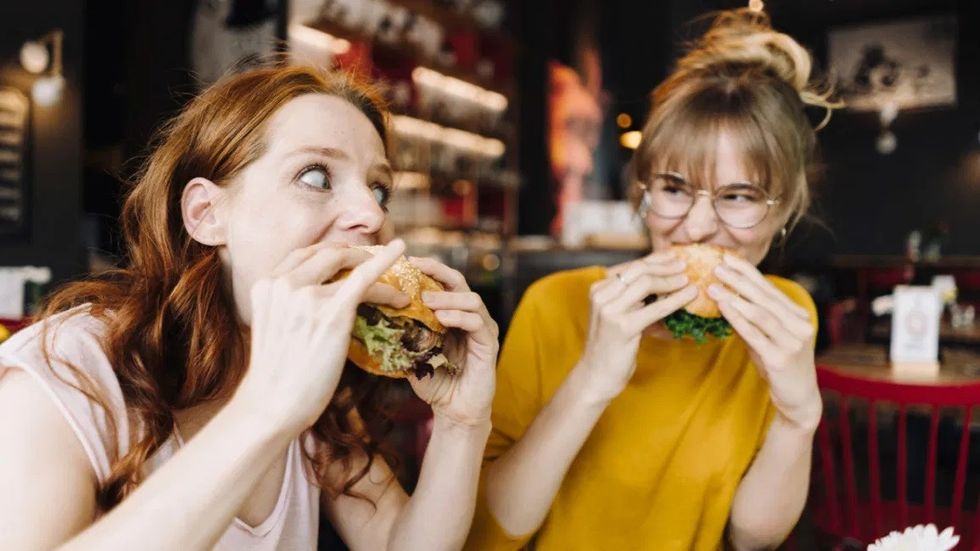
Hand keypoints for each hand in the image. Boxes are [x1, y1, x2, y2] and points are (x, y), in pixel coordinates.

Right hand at [234, 240, 408, 433]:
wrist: (273, 404)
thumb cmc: (276, 375)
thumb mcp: (272, 327)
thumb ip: (288, 306)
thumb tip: (314, 302)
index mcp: (266, 285)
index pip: (303, 255)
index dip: (329, 252)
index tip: (347, 256)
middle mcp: (284, 284)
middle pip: (327, 254)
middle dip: (354, 255)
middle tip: (374, 260)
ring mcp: (307, 296)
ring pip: (351, 266)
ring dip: (376, 266)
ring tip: (396, 274)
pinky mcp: (333, 312)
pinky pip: (365, 279)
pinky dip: (385, 263)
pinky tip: (400, 252)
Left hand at [407, 257, 497, 428]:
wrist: (454, 412)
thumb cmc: (435, 384)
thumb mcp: (414, 355)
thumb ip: (404, 336)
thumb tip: (376, 318)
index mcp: (454, 315)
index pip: (444, 282)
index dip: (428, 270)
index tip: (406, 262)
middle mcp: (471, 317)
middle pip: (459, 281)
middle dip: (437, 272)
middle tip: (415, 268)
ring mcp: (483, 329)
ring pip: (471, 299)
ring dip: (446, 297)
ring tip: (424, 301)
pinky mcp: (489, 345)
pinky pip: (477, 323)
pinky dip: (459, 317)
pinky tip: (442, 319)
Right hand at [577, 251, 697, 401]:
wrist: (596, 375)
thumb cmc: (611, 346)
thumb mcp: (618, 315)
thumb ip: (634, 298)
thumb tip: (665, 280)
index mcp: (598, 288)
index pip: (631, 266)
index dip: (655, 259)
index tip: (674, 257)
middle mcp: (600, 295)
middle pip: (638, 270)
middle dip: (665, 266)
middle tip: (685, 266)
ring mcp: (609, 310)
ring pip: (646, 283)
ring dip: (672, 280)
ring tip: (689, 280)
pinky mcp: (623, 326)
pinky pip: (656, 308)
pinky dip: (676, 299)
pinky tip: (690, 295)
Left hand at [709, 254, 821, 431]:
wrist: (798, 398)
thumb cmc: (779, 365)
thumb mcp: (765, 338)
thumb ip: (751, 320)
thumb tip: (726, 298)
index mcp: (797, 315)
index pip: (769, 288)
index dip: (748, 272)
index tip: (728, 258)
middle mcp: (799, 324)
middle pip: (764, 297)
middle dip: (739, 280)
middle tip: (717, 266)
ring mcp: (792, 341)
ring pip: (760, 313)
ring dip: (735, 297)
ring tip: (714, 286)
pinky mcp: (781, 357)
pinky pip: (755, 334)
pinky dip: (737, 318)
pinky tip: (723, 308)